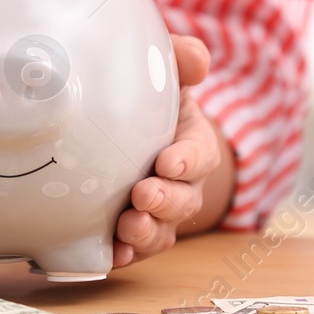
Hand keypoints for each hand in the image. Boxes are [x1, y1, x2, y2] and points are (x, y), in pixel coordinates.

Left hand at [113, 34, 226, 266]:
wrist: (125, 129)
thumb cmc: (150, 99)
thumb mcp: (167, 74)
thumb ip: (182, 59)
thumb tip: (196, 58)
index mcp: (191, 144)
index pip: (200, 155)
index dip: (187, 161)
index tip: (167, 161)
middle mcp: (181, 184)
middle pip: (184, 200)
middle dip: (166, 201)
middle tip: (143, 195)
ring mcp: (158, 212)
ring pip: (163, 231)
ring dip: (147, 233)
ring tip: (127, 227)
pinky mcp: (132, 232)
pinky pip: (135, 250)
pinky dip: (126, 255)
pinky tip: (112, 254)